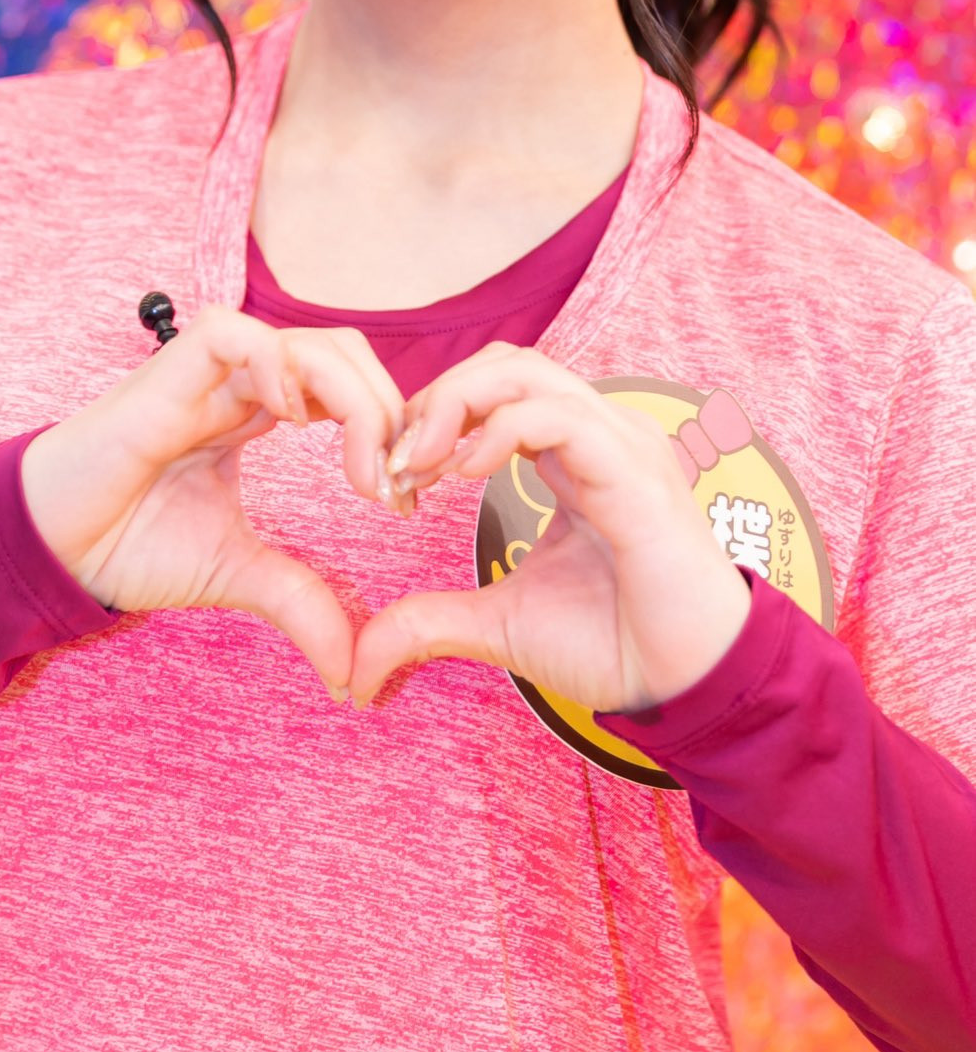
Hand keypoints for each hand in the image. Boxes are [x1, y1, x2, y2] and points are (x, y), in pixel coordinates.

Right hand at [21, 308, 405, 697]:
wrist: (50, 545)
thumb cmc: (127, 542)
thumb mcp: (234, 574)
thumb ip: (297, 602)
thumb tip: (351, 673)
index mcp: (259, 412)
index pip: (349, 384)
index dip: (388, 428)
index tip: (401, 499)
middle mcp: (241, 382)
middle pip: (343, 352)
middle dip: (388, 408)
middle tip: (394, 483)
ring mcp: (208, 373)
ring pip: (306, 340)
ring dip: (354, 396)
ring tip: (360, 470)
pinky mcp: (169, 373)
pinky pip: (236, 335)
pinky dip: (278, 366)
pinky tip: (292, 421)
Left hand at [349, 345, 751, 715]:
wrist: (689, 687)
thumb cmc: (616, 646)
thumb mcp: (499, 626)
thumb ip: (432, 622)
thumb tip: (361, 661)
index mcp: (572, 455)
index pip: (497, 387)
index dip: (435, 415)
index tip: (395, 475)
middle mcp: (599, 436)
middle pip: (505, 364)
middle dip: (437, 398)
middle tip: (397, 460)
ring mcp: (621, 445)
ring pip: (526, 373)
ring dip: (457, 406)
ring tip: (421, 463)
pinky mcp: (634, 473)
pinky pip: (557, 418)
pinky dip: (498, 432)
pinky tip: (463, 474)